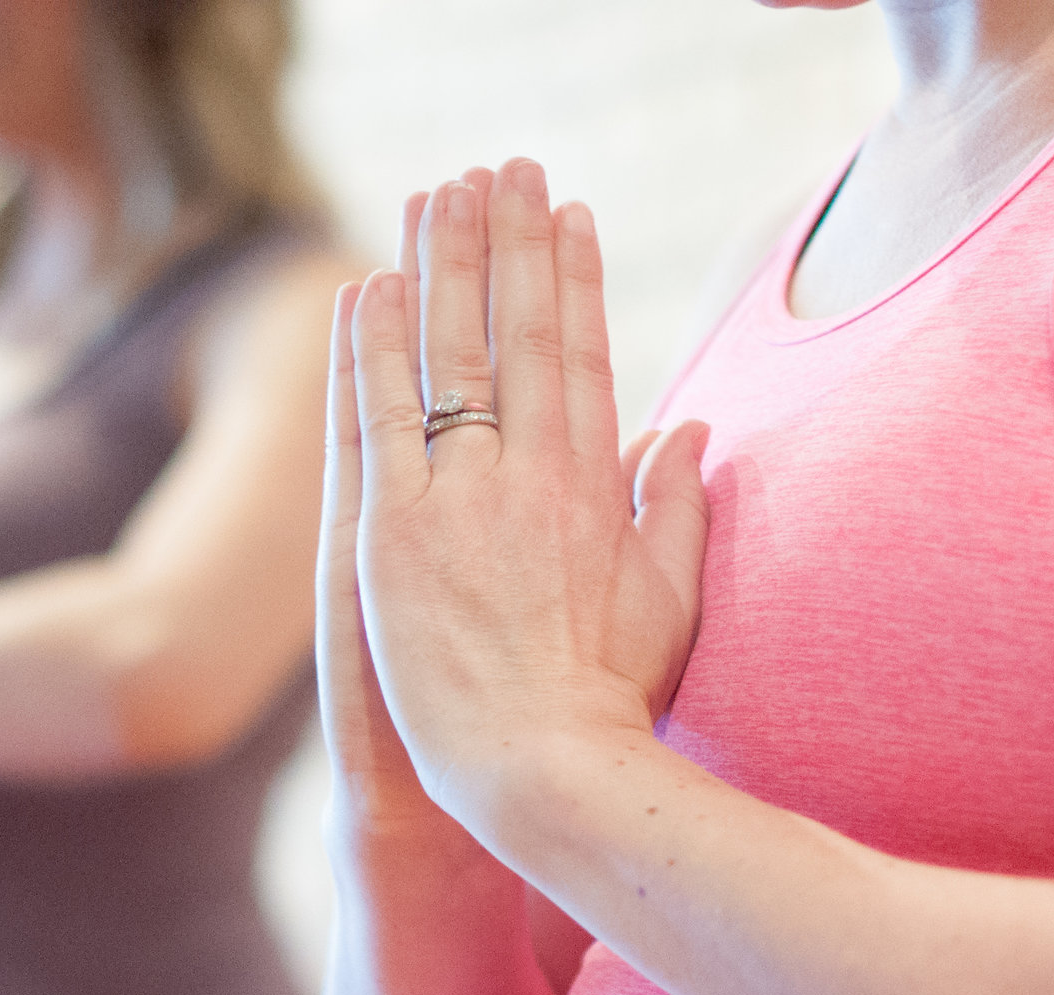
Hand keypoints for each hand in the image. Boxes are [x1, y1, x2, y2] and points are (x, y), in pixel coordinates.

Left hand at [339, 158, 710, 843]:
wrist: (540, 771)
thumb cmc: (607, 705)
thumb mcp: (668, 601)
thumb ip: (675, 510)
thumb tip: (688, 433)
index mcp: (593, 488)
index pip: (582, 355)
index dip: (573, 277)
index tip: (568, 212)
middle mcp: (529, 475)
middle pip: (517, 332)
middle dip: (511, 240)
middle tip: (504, 164)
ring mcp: (459, 498)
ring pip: (447, 355)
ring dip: (440, 265)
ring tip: (436, 190)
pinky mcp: (393, 533)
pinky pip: (379, 419)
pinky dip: (372, 349)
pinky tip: (365, 285)